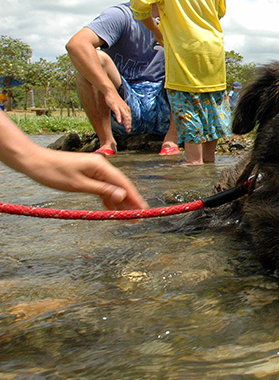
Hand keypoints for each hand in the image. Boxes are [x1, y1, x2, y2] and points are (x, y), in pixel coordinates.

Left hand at [25, 147, 147, 209]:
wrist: (34, 162)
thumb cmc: (54, 172)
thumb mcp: (79, 184)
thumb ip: (102, 190)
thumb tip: (122, 196)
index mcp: (101, 166)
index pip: (123, 183)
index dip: (134, 197)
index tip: (143, 209)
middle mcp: (100, 167)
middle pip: (119, 186)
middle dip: (129, 202)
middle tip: (138, 217)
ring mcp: (94, 171)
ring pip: (111, 188)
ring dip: (119, 202)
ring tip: (127, 216)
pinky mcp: (87, 175)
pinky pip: (101, 188)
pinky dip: (107, 199)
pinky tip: (112, 209)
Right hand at [104, 90, 132, 132]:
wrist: (111, 92)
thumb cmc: (115, 101)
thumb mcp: (119, 108)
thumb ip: (122, 115)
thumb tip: (122, 122)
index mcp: (127, 109)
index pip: (129, 118)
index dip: (129, 124)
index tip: (129, 130)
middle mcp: (125, 108)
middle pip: (128, 118)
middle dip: (128, 125)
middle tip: (128, 131)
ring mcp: (120, 107)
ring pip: (125, 116)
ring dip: (126, 123)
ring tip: (126, 128)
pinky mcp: (115, 106)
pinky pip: (118, 112)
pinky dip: (119, 117)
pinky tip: (119, 122)